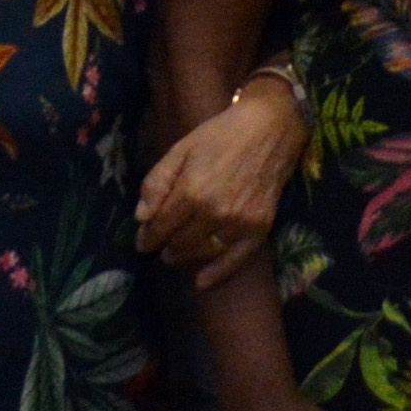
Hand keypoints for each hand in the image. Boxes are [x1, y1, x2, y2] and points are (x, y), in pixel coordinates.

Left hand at [136, 79, 299, 279]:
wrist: (270, 127)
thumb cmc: (220, 133)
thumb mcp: (180, 149)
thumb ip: (157, 182)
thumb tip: (141, 217)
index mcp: (191, 190)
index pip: (161, 226)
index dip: (148, 237)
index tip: (142, 242)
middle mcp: (214, 211)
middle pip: (180, 242)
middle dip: (164, 246)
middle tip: (158, 247)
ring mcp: (239, 222)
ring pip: (203, 252)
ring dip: (185, 257)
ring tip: (175, 254)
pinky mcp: (259, 228)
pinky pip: (236, 259)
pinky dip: (218, 274)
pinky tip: (202, 282)